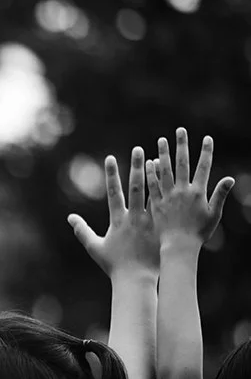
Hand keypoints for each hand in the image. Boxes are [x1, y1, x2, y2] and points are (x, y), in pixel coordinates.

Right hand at [68, 147, 158, 277]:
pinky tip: (168, 180)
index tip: (111, 157)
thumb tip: (70, 217)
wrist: (136, 279)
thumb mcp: (95, 247)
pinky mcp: (161, 227)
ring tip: (157, 157)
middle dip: (136, 167)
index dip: (112, 174)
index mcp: (118, 221)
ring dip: (154, 176)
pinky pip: (164, 206)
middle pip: (136, 187)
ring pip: (153, 194)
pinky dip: (165, 192)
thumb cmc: (114, 265)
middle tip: (138, 149)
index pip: (114, 192)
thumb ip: (82, 231)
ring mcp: (150, 222)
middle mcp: (134, 218)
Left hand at [147, 128, 233, 249]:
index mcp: (198, 193)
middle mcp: (182, 192)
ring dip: (164, 154)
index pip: (203, 168)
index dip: (206, 152)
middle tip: (179, 130)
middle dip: (182, 146)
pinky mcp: (155, 204)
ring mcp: (167, 197)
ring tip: (161, 140)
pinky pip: (152, 185)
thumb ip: (220, 195)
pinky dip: (151, 173)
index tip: (206, 138)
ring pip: (165, 171)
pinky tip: (148, 162)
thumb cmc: (198, 233)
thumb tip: (230, 179)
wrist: (178, 248)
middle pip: (182, 164)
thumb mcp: (213, 215)